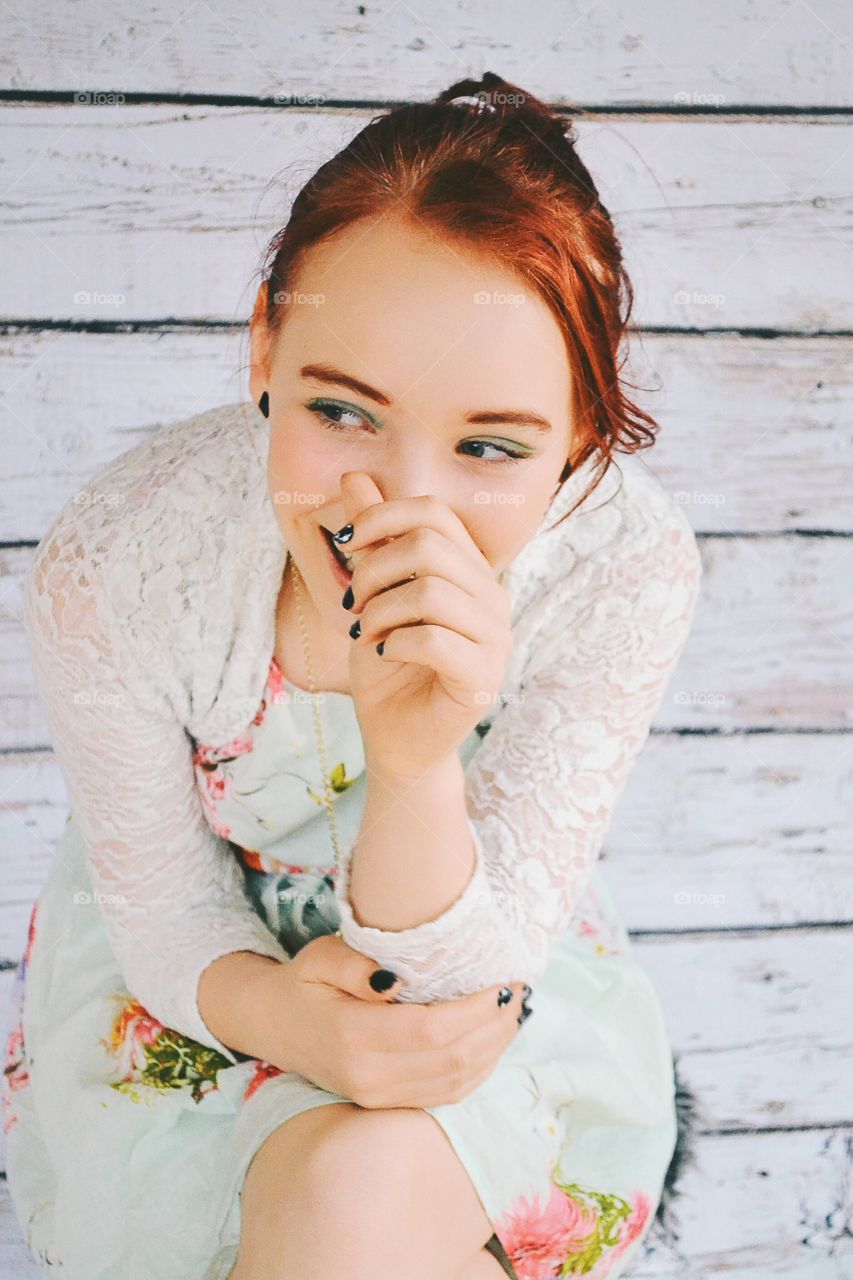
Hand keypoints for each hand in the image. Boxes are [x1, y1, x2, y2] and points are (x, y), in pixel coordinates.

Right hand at [253, 933, 530, 1108]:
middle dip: (495, 1026)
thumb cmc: (303, 981)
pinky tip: (493, 1038)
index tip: (504, 980)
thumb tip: (396, 978)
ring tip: (514, 1011)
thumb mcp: (320, 957)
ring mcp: (377, 1097)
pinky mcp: (387, 1104)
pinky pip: (445, 1094)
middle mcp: (367, 1076)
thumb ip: (354, 963)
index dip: (476, 1010)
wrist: (273, 1024)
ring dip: (494, 1049)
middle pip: (452, 1060)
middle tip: (519, 990)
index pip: (432, 1031)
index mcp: (352, 1036)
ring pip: (456, 1083)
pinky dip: (479, 1068)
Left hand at [339, 472, 513, 777]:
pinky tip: (385, 654)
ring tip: (369, 632)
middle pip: (431, 547)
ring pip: (431, 591)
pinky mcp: (484, 677)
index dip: (383, 517)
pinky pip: (435, 639)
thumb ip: (372, 538)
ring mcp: (495, 639)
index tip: (347, 545)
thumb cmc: (388, 664)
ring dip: (382, 610)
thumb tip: (354, 474)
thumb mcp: (372, 592)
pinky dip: (396, 642)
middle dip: (375, 570)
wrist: (396, 738)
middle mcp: (492, 597)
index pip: (434, 513)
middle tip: (354, 604)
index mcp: (470, 570)